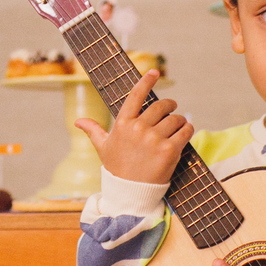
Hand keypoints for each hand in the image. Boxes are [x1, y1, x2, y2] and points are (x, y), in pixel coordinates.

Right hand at [76, 71, 192, 185]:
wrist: (130, 193)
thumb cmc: (116, 168)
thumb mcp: (103, 148)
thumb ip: (93, 130)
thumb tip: (78, 121)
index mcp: (123, 124)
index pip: (136, 95)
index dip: (146, 81)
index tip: (155, 72)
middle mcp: (138, 129)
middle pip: (161, 106)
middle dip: (170, 105)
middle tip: (172, 108)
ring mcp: (154, 139)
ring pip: (175, 119)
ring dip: (179, 120)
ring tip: (178, 125)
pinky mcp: (170, 150)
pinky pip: (185, 131)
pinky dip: (187, 129)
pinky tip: (185, 131)